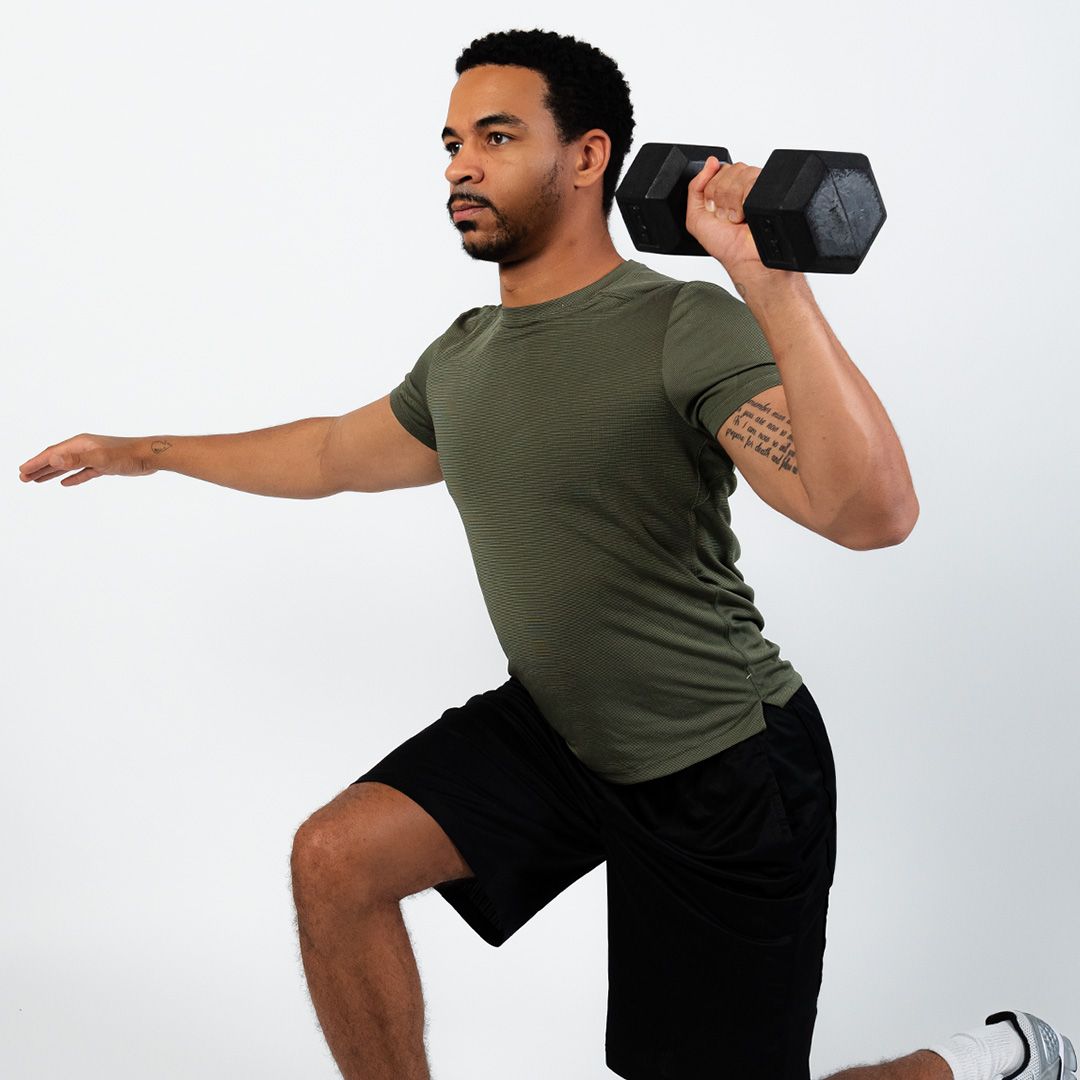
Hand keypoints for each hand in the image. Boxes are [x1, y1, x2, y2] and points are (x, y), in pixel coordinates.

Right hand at [18, 433, 157, 485]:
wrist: (150, 456)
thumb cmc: (127, 455)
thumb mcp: (101, 458)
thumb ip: (77, 459)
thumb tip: (53, 458)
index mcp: (80, 444)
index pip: (52, 454)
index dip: (36, 463)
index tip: (22, 471)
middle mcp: (84, 448)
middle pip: (56, 458)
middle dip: (39, 467)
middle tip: (23, 477)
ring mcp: (94, 456)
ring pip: (67, 465)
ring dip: (51, 472)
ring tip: (36, 480)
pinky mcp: (104, 465)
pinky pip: (83, 472)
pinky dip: (72, 476)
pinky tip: (64, 482)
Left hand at [686, 157, 784, 280]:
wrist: (746, 260)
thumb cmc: (725, 245)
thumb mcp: (697, 217)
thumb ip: (695, 188)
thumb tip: (710, 162)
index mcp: (729, 189)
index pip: (720, 168)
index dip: (713, 189)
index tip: (714, 208)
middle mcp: (745, 186)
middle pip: (730, 169)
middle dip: (721, 197)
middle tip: (726, 217)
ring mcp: (760, 187)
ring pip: (742, 173)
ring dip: (732, 202)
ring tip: (736, 218)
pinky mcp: (771, 190)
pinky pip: (754, 180)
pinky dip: (744, 201)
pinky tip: (745, 215)